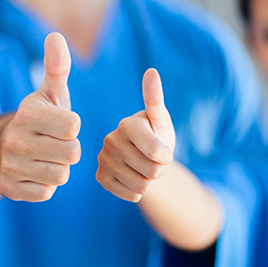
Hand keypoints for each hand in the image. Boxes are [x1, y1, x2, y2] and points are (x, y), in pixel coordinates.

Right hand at [0, 32, 81, 200]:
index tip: (58, 124)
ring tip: (44, 158)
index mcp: (27, 114)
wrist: (3, 148)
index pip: (74, 126)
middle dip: (68, 150)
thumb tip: (55, 35)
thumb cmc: (38, 119)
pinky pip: (46, 192)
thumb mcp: (49, 93)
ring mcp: (10, 166)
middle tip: (53, 144)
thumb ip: (57, 66)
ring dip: (58, 168)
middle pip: (72, 153)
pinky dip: (45, 185)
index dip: (72, 127)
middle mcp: (15, 140)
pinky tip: (33, 173)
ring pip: (61, 175)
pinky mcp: (9, 189)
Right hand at [96, 68, 175, 201]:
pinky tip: (133, 178)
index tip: (164, 151)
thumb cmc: (156, 134)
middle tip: (152, 161)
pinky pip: (130, 195)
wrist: (144, 158)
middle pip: (152, 171)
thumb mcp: (161, 120)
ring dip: (149, 182)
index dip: (167, 157)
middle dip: (159, 170)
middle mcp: (110, 140)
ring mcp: (103, 159)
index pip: (157, 153)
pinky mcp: (100, 177)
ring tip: (144, 169)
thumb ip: (156, 99)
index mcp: (126, 124)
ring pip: (141, 186)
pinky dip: (137, 191)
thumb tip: (151, 71)